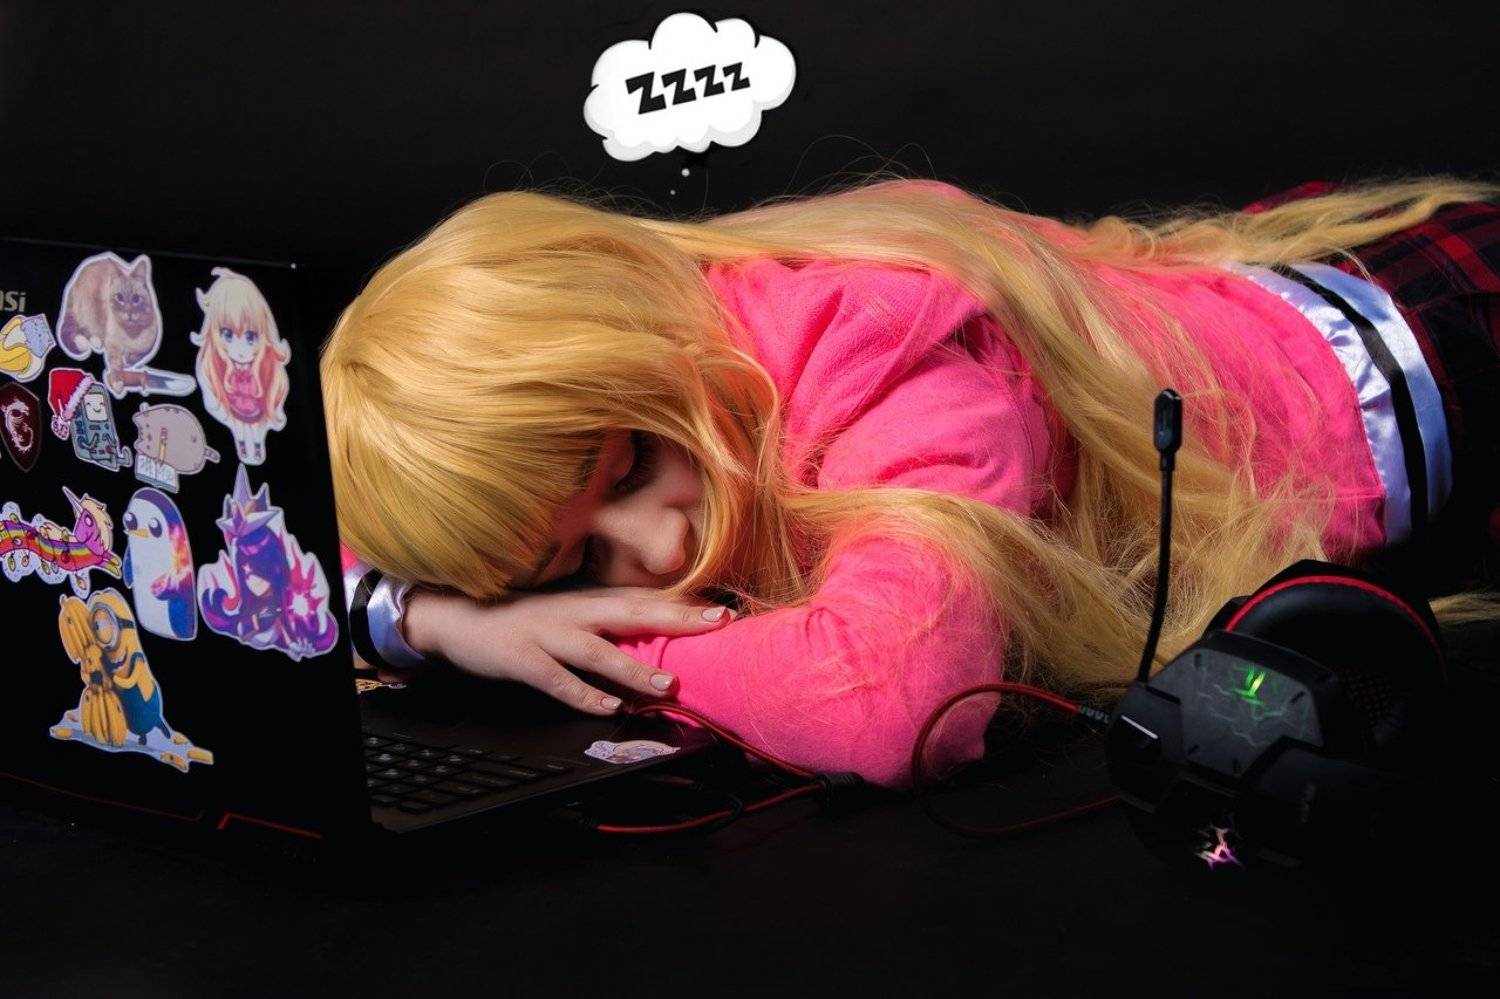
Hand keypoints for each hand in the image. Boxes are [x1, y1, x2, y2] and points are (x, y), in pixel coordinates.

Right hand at [402, 586, 736, 714]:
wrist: (459, 616)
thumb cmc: (525, 618)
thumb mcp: (571, 613)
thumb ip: (610, 620)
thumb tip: (658, 631)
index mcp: (590, 602)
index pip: (645, 600)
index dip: (684, 604)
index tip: (725, 611)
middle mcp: (575, 613)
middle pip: (632, 614)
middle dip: (676, 619)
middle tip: (717, 625)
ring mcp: (549, 636)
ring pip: (598, 652)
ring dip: (635, 668)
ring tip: (668, 686)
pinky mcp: (524, 660)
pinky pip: (557, 680)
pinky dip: (583, 695)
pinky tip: (608, 708)